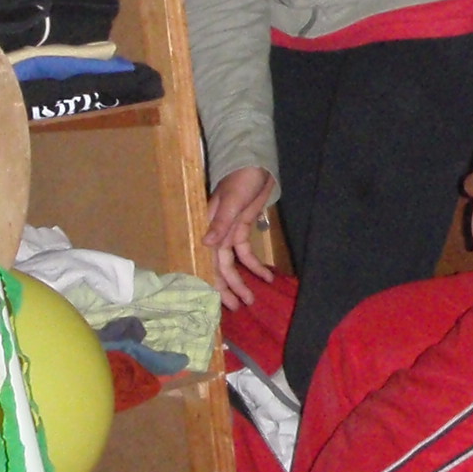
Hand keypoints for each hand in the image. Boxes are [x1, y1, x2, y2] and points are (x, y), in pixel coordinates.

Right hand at [204, 166, 276, 308]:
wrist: (256, 164)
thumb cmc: (240, 179)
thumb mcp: (231, 201)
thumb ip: (220, 223)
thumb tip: (206, 245)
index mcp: (208, 226)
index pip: (208, 259)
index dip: (212, 280)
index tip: (218, 301)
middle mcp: (216, 233)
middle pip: (220, 266)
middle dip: (228, 287)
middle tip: (238, 308)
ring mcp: (229, 232)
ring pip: (233, 263)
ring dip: (242, 281)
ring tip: (250, 299)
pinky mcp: (242, 228)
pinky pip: (246, 252)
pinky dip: (255, 265)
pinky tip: (266, 277)